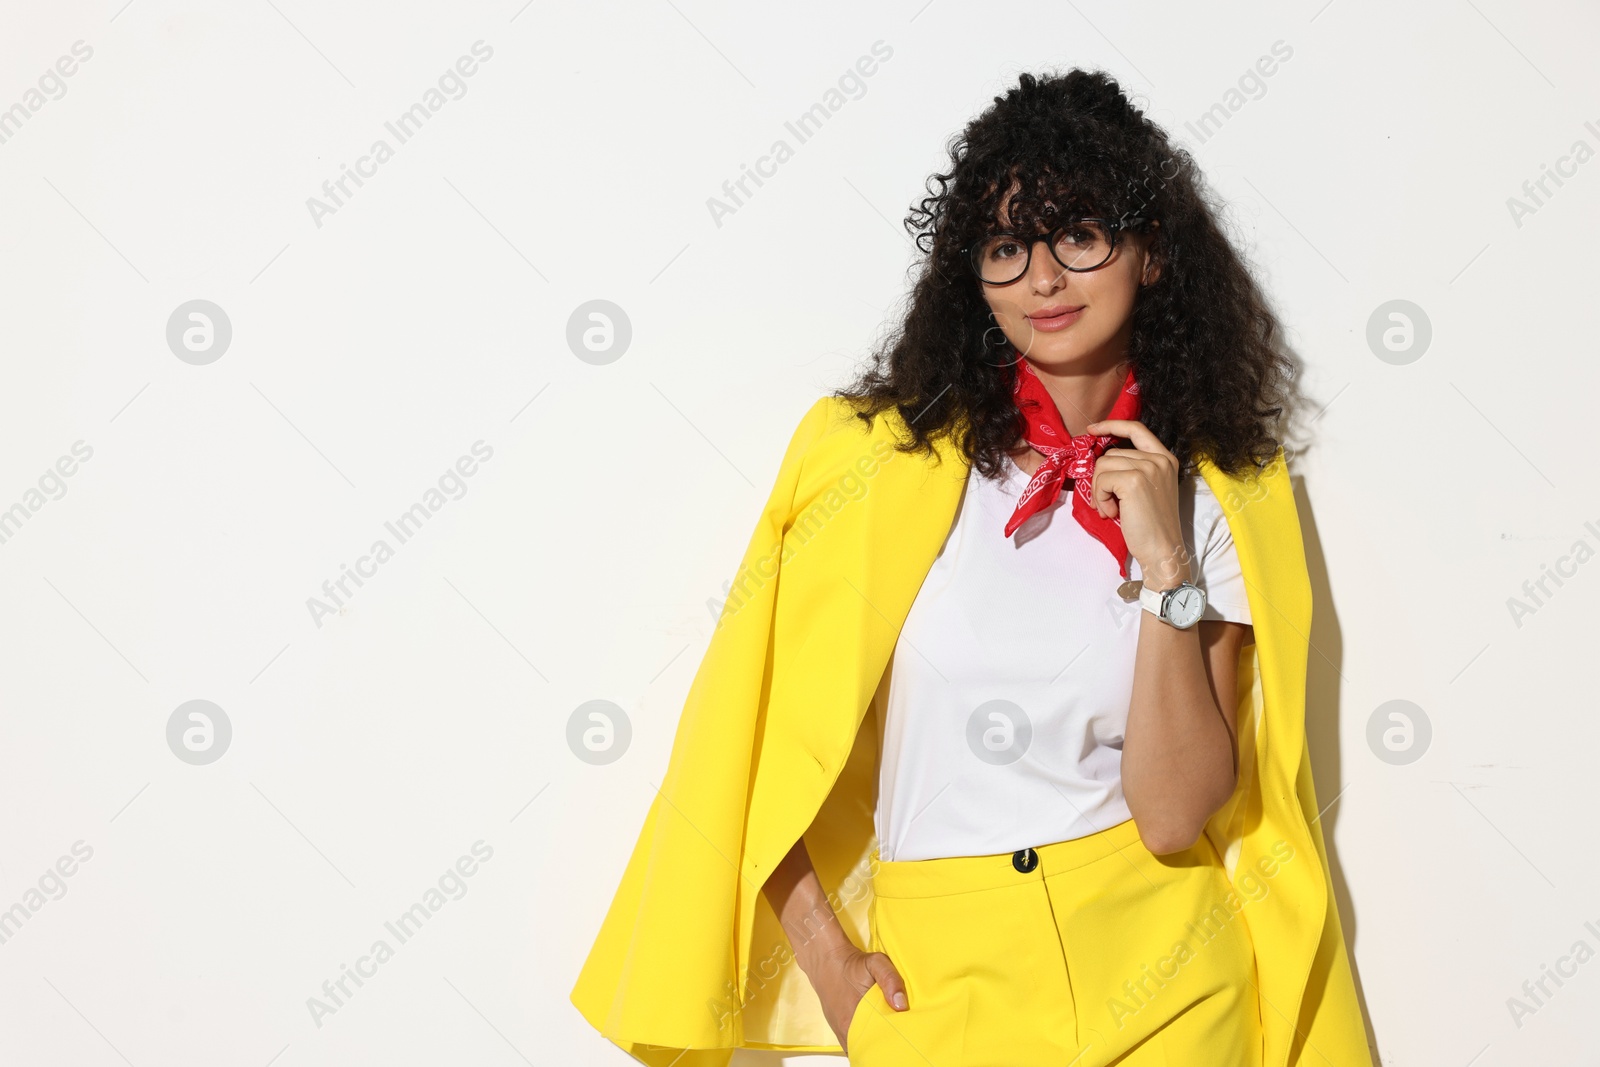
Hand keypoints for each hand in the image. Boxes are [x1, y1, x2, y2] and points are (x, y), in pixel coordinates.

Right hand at [805, 942, 907, 1051]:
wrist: (826, 961)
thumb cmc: (852, 963)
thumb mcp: (876, 962)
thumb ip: (891, 980)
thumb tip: (902, 1006)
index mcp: (854, 1018)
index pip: (877, 1043)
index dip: (890, 1044)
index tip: (902, 1038)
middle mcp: (845, 1030)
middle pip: (869, 1049)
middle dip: (883, 1046)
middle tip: (897, 1038)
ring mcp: (840, 1031)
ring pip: (859, 1048)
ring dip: (872, 1044)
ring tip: (887, 1037)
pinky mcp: (839, 1029)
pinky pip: (852, 1044)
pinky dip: (863, 1042)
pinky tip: (873, 1033)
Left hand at [1085, 418, 1188, 590]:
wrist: (1162, 550)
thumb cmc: (1151, 525)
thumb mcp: (1148, 488)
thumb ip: (1133, 469)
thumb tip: (1101, 458)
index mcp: (1165, 458)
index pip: (1136, 429)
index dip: (1111, 425)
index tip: (1092, 429)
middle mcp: (1159, 459)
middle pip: (1111, 453)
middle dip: (1101, 479)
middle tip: (1109, 504)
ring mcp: (1148, 468)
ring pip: (1102, 466)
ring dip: (1099, 491)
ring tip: (1111, 510)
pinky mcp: (1133, 481)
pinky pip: (1101, 480)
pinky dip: (1099, 498)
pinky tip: (1112, 513)